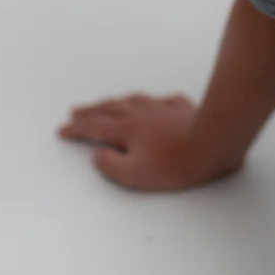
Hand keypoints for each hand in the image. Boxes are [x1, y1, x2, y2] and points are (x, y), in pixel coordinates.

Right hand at [57, 93, 242, 190]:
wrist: (211, 143)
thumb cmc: (173, 164)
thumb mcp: (134, 174)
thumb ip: (110, 166)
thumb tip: (98, 155)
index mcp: (127, 130)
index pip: (95, 128)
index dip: (76, 129)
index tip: (63, 129)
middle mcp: (141, 114)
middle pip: (110, 109)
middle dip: (90, 111)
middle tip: (76, 111)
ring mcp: (162, 108)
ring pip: (133, 100)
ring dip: (116, 102)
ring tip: (108, 103)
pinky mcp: (183, 108)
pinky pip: (163, 101)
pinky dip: (153, 102)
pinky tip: (155, 103)